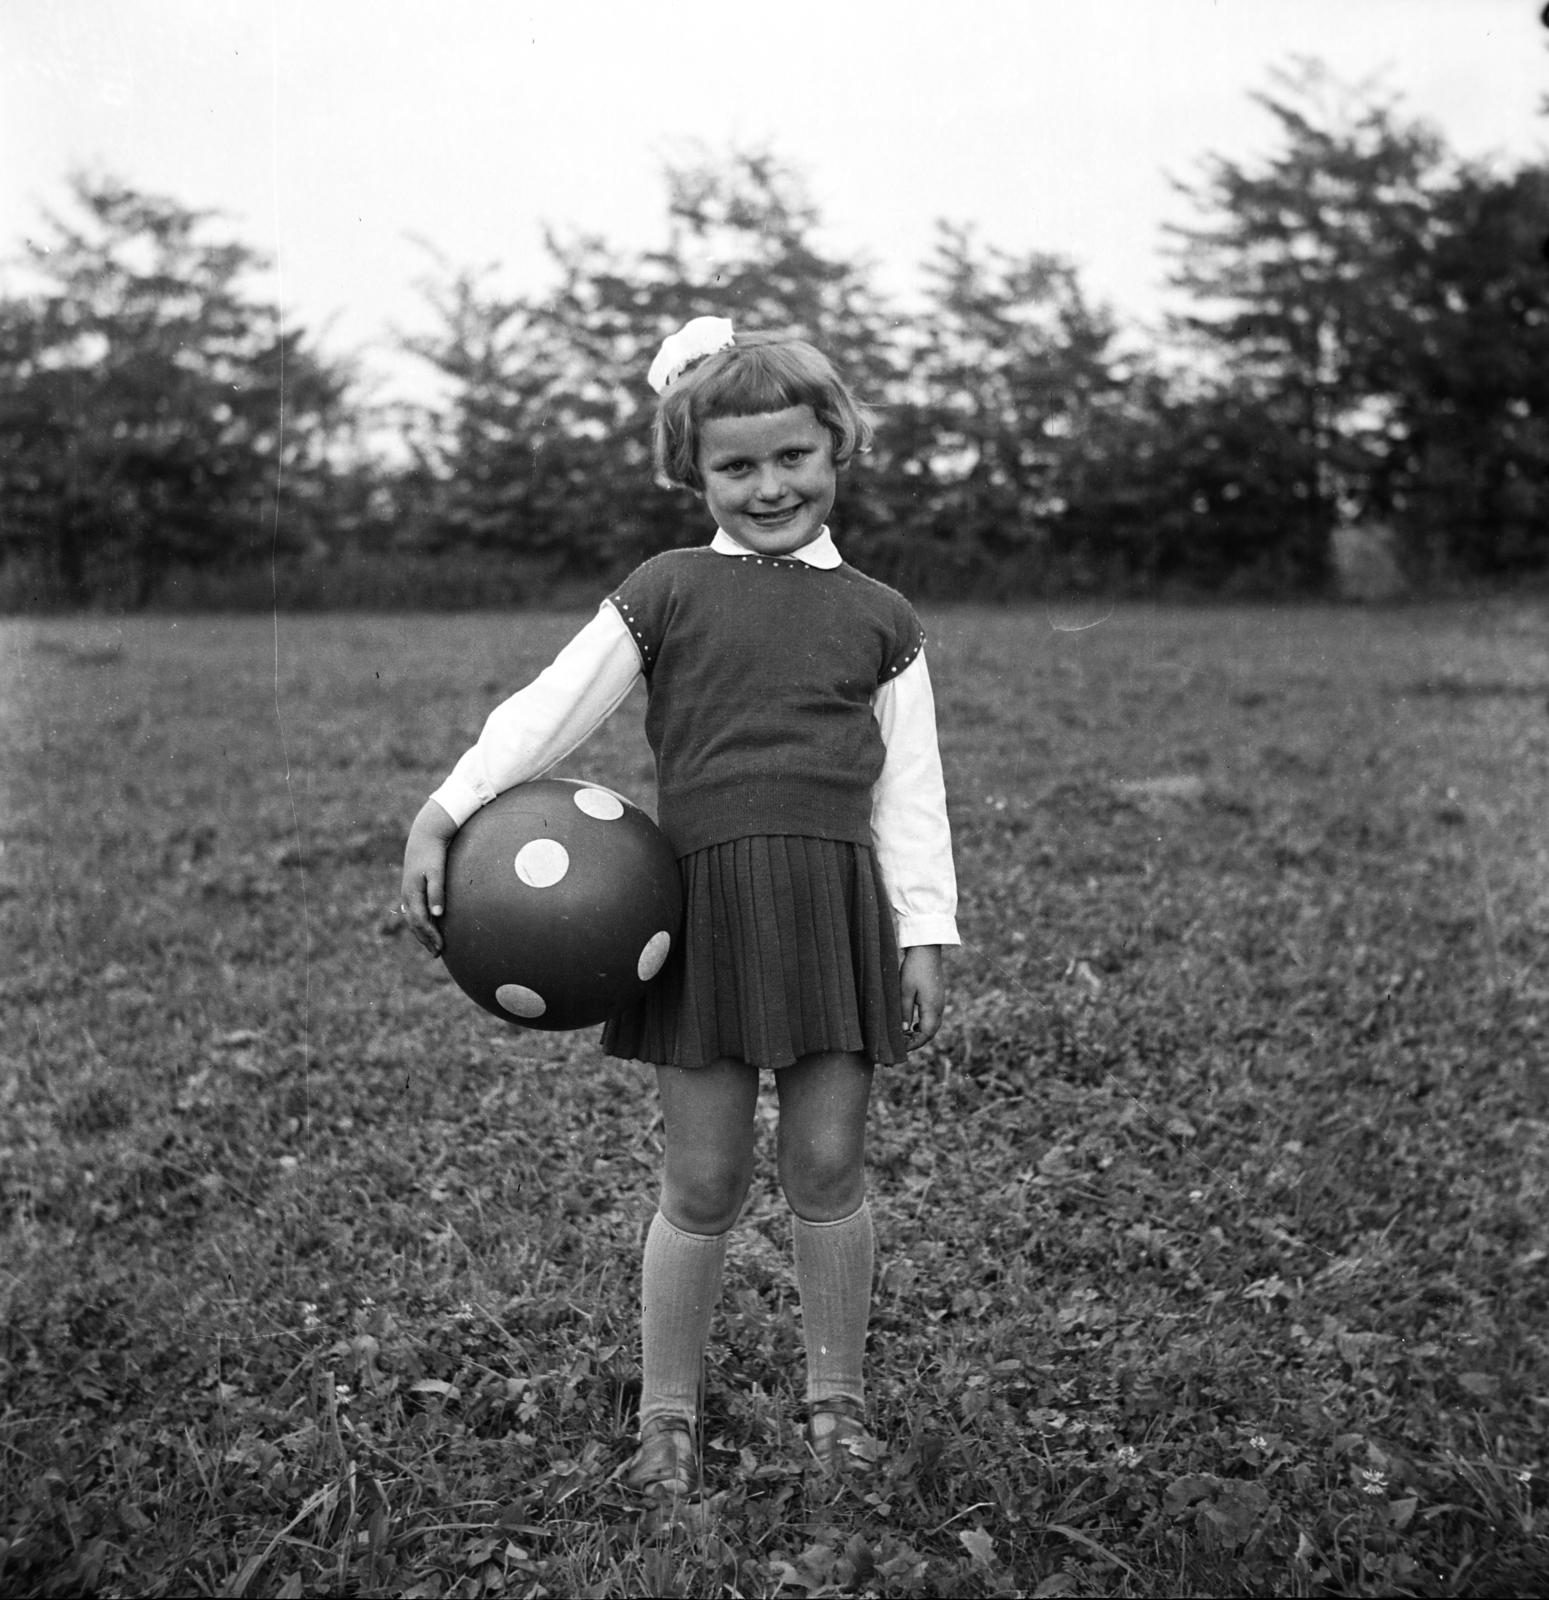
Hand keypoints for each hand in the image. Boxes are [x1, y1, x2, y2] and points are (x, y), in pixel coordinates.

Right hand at [400, 799, 458, 956]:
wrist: (425, 834)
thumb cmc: (434, 853)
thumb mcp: (437, 872)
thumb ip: (437, 892)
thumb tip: (438, 915)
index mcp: (412, 893)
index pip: (421, 922)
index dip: (430, 936)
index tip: (441, 948)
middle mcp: (407, 894)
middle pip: (415, 924)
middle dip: (425, 939)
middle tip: (436, 954)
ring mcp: (408, 891)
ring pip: (413, 918)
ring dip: (422, 932)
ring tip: (432, 944)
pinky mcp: (412, 887)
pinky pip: (414, 910)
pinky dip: (420, 921)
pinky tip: (428, 925)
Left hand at [900, 945, 944, 1048]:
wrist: (927, 950)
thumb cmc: (914, 968)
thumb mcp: (904, 990)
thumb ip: (904, 1011)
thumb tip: (903, 1030)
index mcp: (932, 1008)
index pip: (925, 1035)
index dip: (913, 1045)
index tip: (900, 1050)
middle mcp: (938, 1008)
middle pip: (929, 1033)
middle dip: (915, 1043)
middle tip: (900, 1048)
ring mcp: (939, 1003)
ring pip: (931, 1026)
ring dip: (919, 1035)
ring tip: (904, 1039)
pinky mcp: (936, 998)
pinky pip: (931, 1018)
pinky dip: (922, 1026)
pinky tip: (911, 1025)